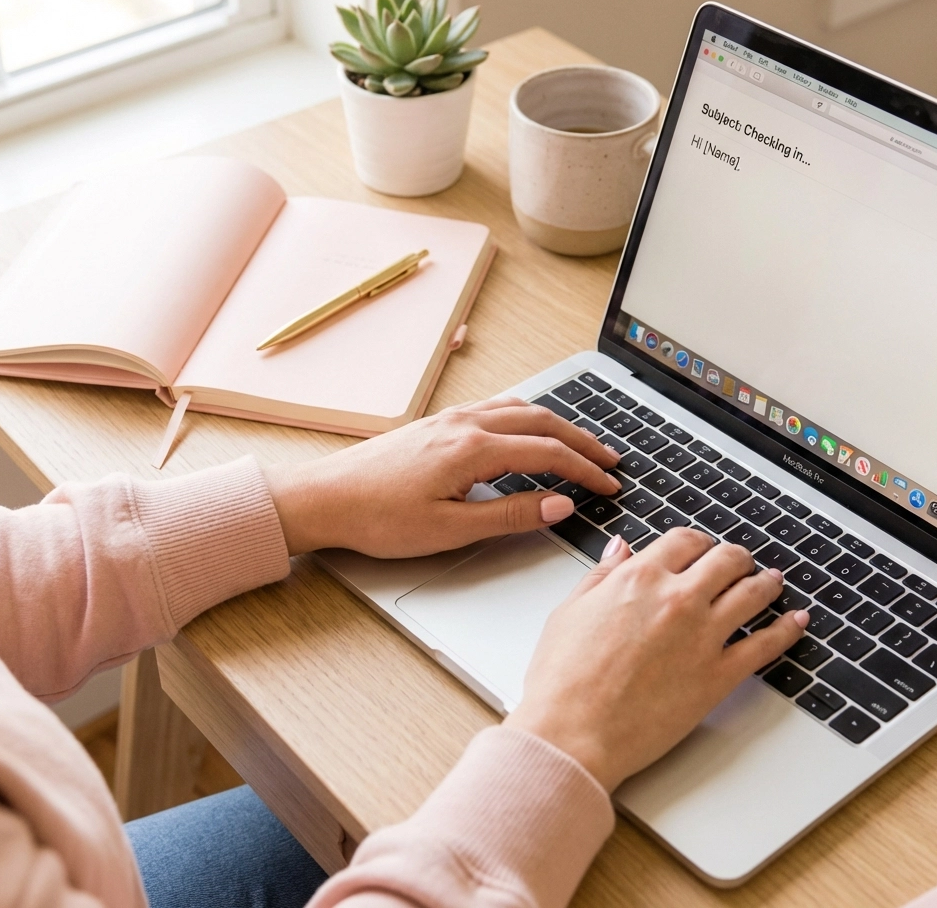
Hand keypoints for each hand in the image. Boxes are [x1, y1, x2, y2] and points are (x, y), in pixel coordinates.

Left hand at [263, 397, 622, 556]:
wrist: (325, 497)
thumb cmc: (378, 517)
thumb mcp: (450, 529)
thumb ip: (510, 514)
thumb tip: (559, 505)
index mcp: (473, 448)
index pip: (548, 453)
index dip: (585, 470)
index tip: (610, 485)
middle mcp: (465, 423)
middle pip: (541, 422)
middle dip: (581, 440)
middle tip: (611, 460)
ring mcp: (449, 418)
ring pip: (519, 409)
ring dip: (555, 425)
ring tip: (579, 443)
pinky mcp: (436, 422)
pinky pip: (494, 407)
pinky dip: (525, 416)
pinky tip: (526, 429)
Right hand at [504, 529, 806, 790]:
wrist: (573, 732)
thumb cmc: (562, 678)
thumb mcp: (570, 611)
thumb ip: (601, 576)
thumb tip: (618, 549)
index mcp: (638, 578)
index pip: (684, 540)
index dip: (696, 541)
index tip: (700, 548)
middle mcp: (677, 599)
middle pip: (726, 560)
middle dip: (735, 557)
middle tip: (739, 562)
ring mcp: (703, 637)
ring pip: (753, 593)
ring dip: (766, 582)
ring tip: (772, 581)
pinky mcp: (719, 677)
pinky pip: (766, 645)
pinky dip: (786, 630)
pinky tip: (796, 622)